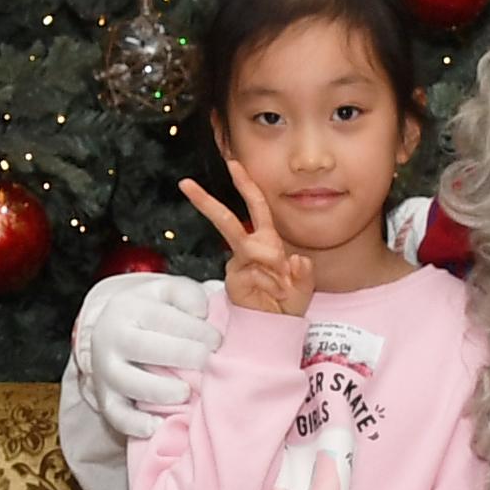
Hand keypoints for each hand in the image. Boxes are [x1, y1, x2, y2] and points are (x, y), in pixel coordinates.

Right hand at [72, 272, 224, 442]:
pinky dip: (135, 424)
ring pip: (128, 382)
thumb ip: (187, 294)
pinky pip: (116, 415)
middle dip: (182, 355)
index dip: (195, 329)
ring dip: (160, 390)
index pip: (164, 318)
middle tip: (208, 362)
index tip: (218, 340)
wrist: (114, 332)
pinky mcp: (106, 398)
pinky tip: (158, 426)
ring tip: (186, 393)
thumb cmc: (154, 314)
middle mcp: (112, 338)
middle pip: (145, 347)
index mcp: (129, 308)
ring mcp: (105, 370)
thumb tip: (203, 311)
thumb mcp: (167, 293)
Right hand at [177, 158, 314, 316]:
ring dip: (272, 266)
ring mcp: (238, 264)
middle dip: (207, 202)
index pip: (256, 205)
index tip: (233, 163)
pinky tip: (275, 293)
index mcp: (267, 241)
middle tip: (185, 184)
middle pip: (226, 220)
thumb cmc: (287, 302)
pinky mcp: (233, 279)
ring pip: (251, 249)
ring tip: (283, 284)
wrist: (275, 326)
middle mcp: (249, 248)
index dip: (245, 184)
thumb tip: (293, 260)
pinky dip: (270, 283)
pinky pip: (254, 273)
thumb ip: (303, 272)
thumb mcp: (304, 284)